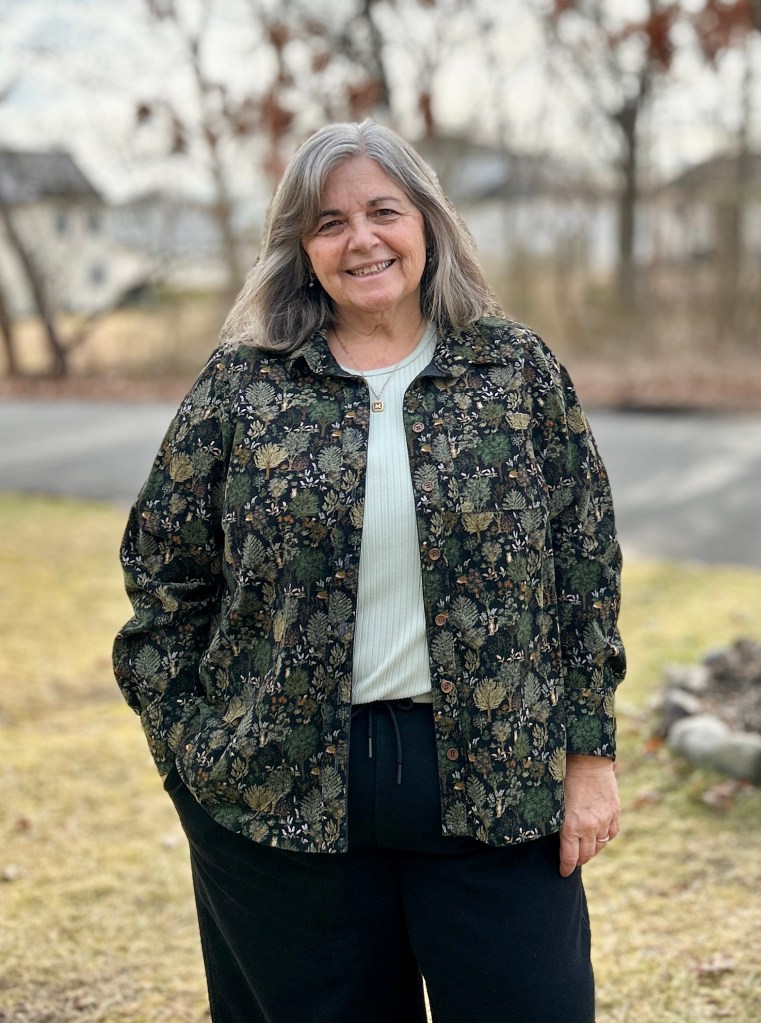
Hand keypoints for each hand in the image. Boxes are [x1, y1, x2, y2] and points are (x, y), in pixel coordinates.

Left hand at [559, 754, 619, 876]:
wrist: (587, 760)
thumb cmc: (564, 777)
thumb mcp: (554, 802)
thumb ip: (557, 822)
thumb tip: (553, 837)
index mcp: (571, 826)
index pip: (570, 857)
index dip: (566, 868)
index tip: (563, 873)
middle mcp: (589, 827)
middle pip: (585, 855)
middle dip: (578, 861)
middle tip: (573, 862)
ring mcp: (604, 820)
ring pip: (599, 846)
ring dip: (591, 850)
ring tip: (584, 850)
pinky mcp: (614, 813)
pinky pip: (611, 833)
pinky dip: (605, 837)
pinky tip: (598, 836)